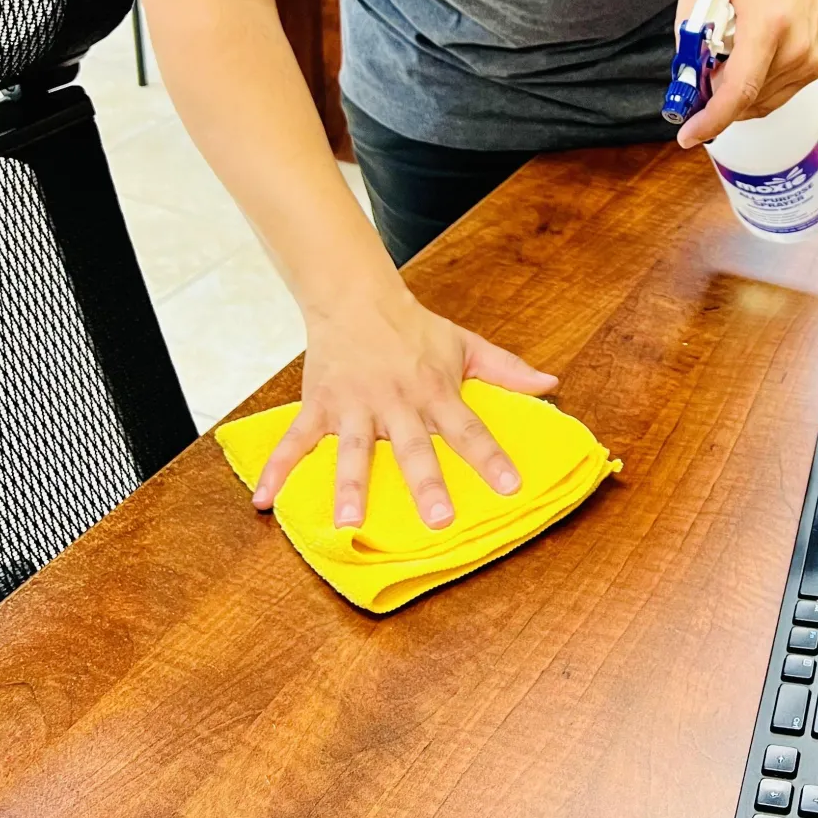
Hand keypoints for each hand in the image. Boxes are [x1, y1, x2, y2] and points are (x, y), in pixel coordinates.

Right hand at [252, 288, 558, 529]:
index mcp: (434, 390)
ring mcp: (354, 405)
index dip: (490, 457)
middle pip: (413, 447)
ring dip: (349, 485)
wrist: (356, 295)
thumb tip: (552, 385)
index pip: (468, 429)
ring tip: (348, 522)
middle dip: (425, 482)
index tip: (510, 487)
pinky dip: (278, 469)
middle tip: (438, 518)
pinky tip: (265, 501)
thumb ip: (507, 369)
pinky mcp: (320, 405)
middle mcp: (396, 402)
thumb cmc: (415, 328)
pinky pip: (296, 440)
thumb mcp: (465, 344)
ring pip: (352, 450)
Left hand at [673, 0, 817, 147]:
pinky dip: (751, 92)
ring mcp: (808, 60)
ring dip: (733, 96)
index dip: (712, 118)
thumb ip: (688, 31)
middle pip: (745, 101)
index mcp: (767, 24)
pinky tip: (743, 67)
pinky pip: (773, 97)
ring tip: (723, 63)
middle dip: (714, 100)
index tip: (688, 135)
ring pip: (758, 104)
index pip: (740, 88)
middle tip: (698, 79)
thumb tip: (685, 76)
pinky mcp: (814, 67)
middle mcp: (794, 47)